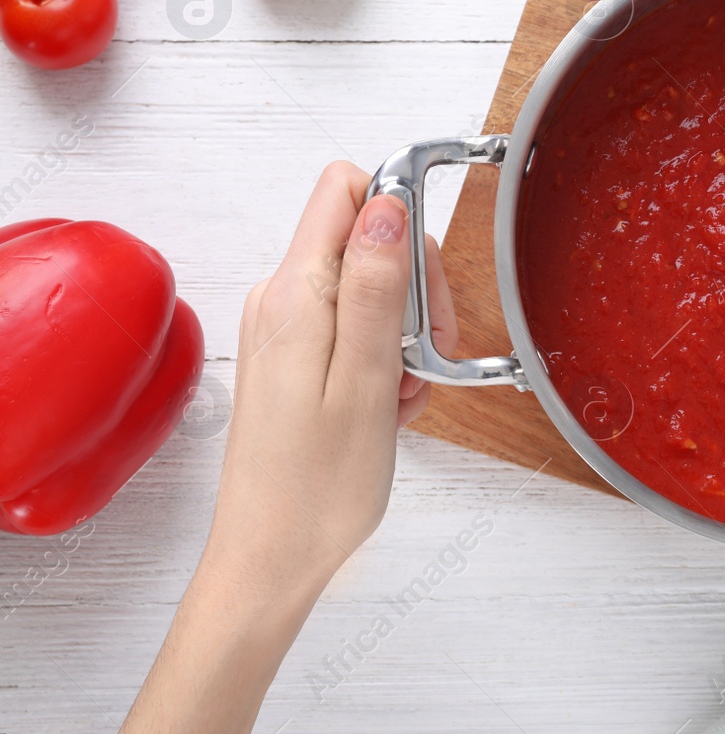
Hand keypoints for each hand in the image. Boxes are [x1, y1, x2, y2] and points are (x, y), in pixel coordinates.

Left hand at [209, 161, 454, 594]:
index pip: (347, 190)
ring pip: (370, 289)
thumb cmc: (316, 489)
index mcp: (295, 295)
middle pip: (369, 239)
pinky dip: (385, 359)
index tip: (428, 277)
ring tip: (402, 393)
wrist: (270, 559)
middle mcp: (281, 299)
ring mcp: (284, 328)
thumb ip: (375, 287)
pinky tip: (387, 403)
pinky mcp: (293, 356)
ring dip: (405, 334)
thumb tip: (387, 204)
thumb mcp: (364, 380)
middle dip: (415, 289)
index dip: (401, 214)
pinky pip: (354, 328)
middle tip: (427, 355)